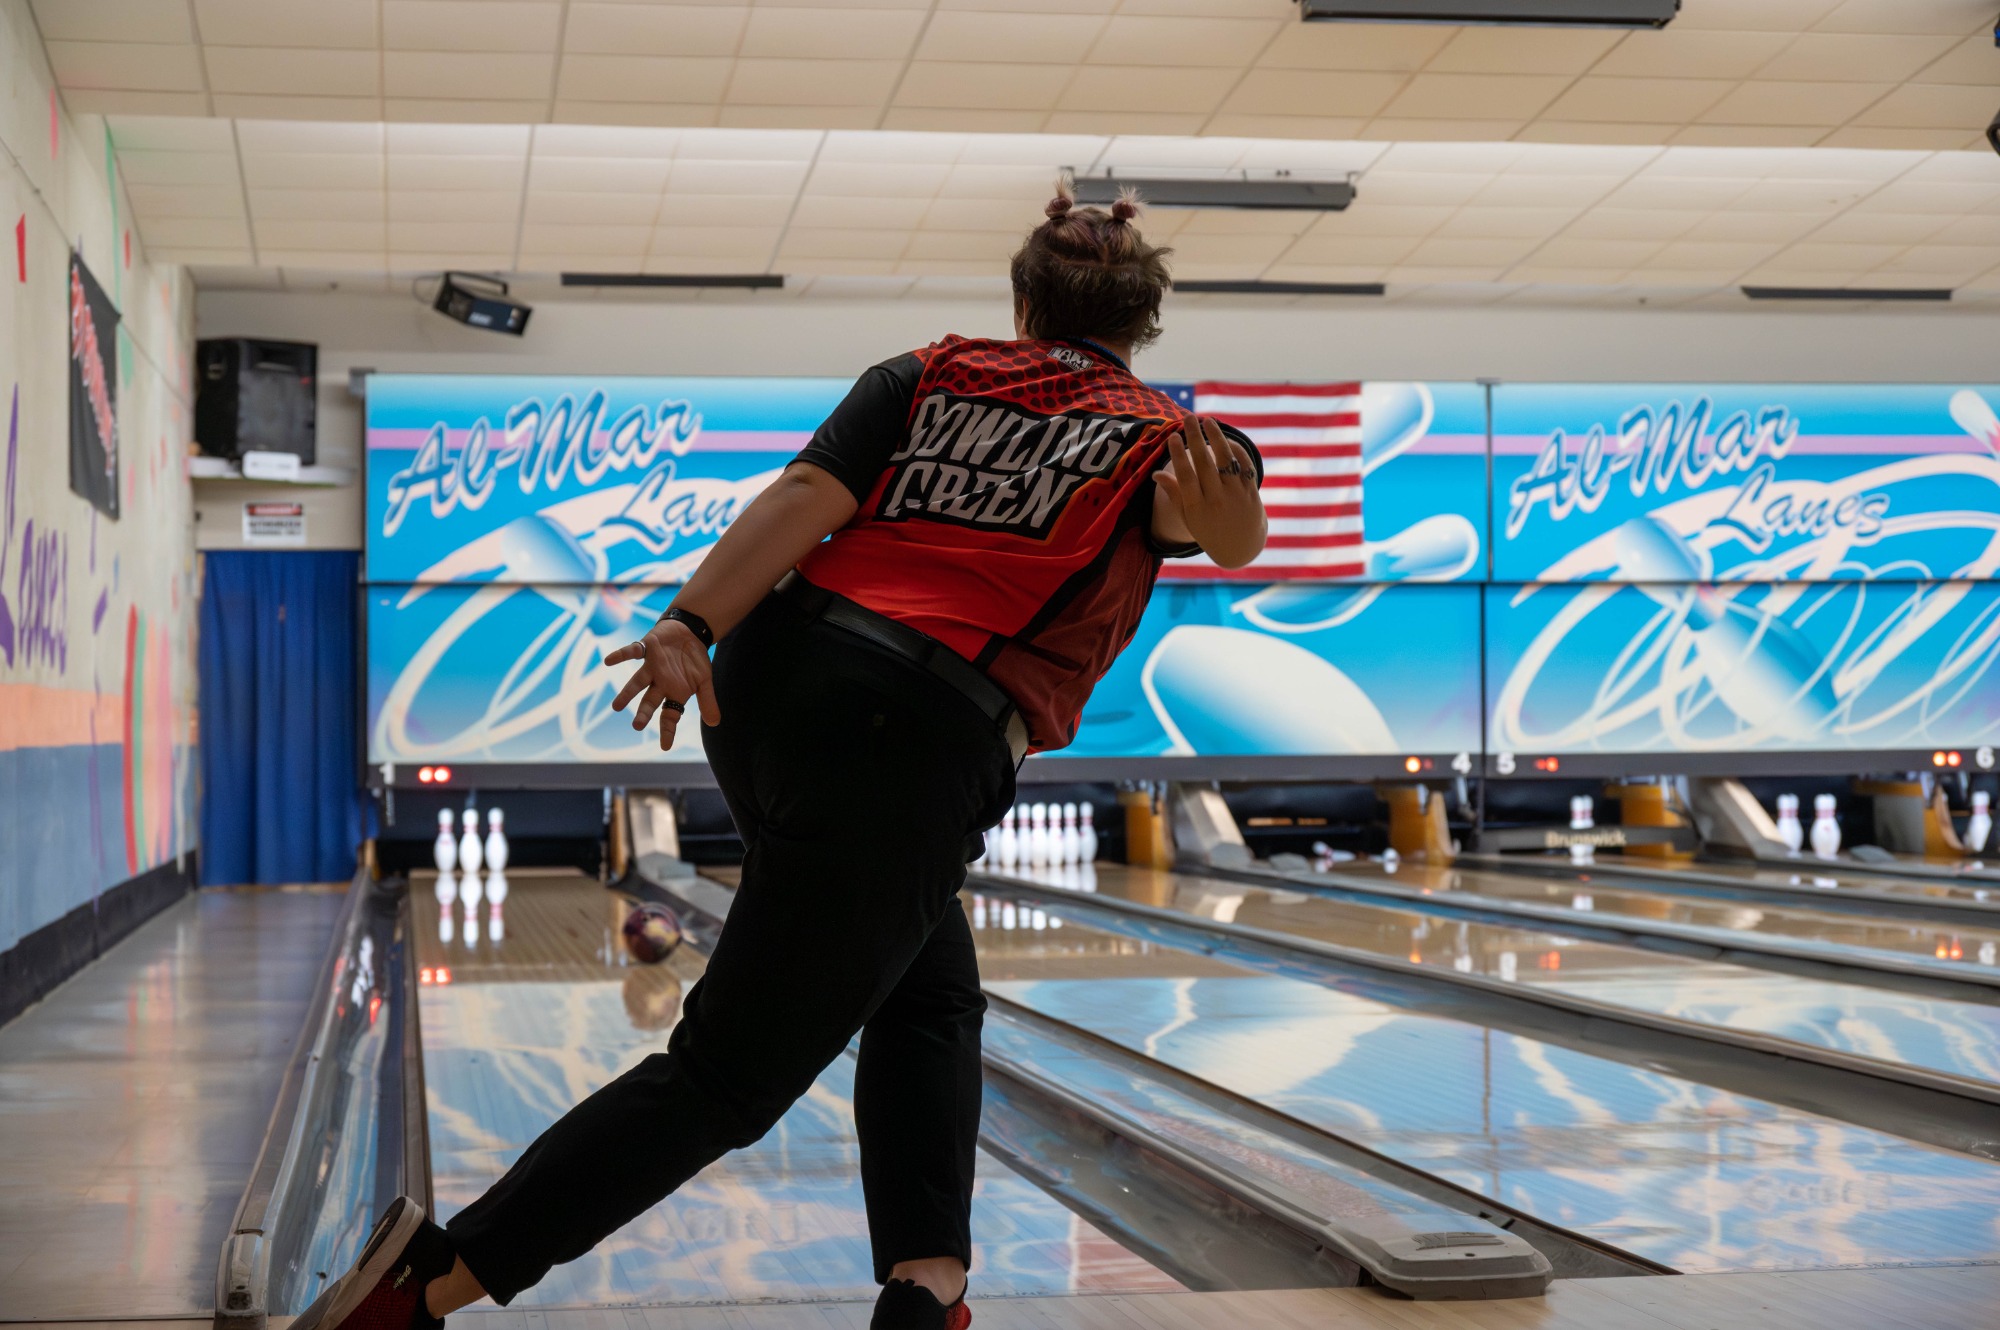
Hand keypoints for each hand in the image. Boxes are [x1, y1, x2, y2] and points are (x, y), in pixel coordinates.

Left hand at [606, 618, 721, 751]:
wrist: (690, 632)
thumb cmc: (695, 659)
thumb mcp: (705, 680)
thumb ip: (707, 701)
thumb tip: (714, 723)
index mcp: (674, 692)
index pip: (670, 715)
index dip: (668, 730)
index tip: (665, 747)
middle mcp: (660, 683)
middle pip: (650, 701)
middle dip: (644, 713)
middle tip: (637, 726)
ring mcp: (652, 667)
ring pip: (637, 682)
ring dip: (627, 693)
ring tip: (616, 706)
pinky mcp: (647, 648)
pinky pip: (632, 652)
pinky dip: (621, 655)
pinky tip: (608, 661)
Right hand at [1154, 416, 1265, 568]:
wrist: (1241, 547)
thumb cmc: (1208, 530)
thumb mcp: (1188, 518)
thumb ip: (1174, 495)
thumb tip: (1155, 473)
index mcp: (1197, 509)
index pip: (1186, 478)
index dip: (1178, 456)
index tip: (1172, 437)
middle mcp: (1217, 500)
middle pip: (1205, 464)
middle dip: (1195, 438)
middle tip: (1188, 418)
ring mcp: (1236, 495)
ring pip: (1226, 460)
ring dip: (1217, 438)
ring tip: (1208, 421)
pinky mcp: (1251, 491)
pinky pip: (1244, 465)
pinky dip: (1236, 450)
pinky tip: (1225, 439)